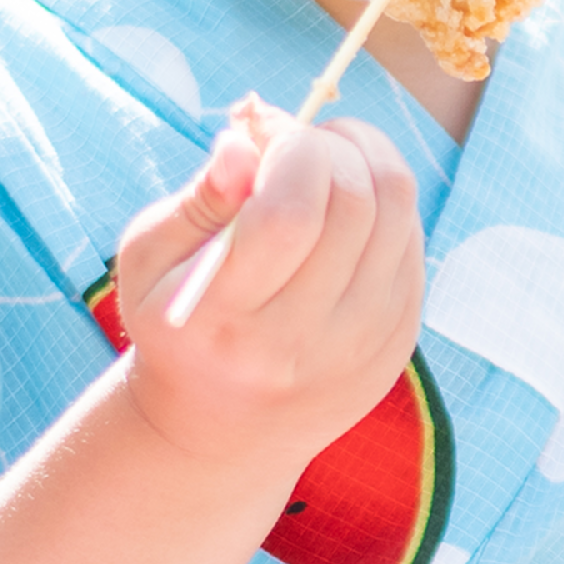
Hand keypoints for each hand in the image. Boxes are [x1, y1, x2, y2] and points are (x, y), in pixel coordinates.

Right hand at [108, 110, 424, 478]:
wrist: (224, 429)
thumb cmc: (180, 323)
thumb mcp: (150, 262)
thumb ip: (198, 198)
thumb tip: (247, 141)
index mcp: (224, 321)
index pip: (289, 216)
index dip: (293, 150)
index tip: (273, 134)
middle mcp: (299, 342)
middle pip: (354, 206)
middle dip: (332, 147)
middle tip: (302, 139)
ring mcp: (359, 348)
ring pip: (398, 218)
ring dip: (371, 162)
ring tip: (330, 158)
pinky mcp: (397, 345)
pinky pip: (413, 247)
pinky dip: (388, 206)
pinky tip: (350, 208)